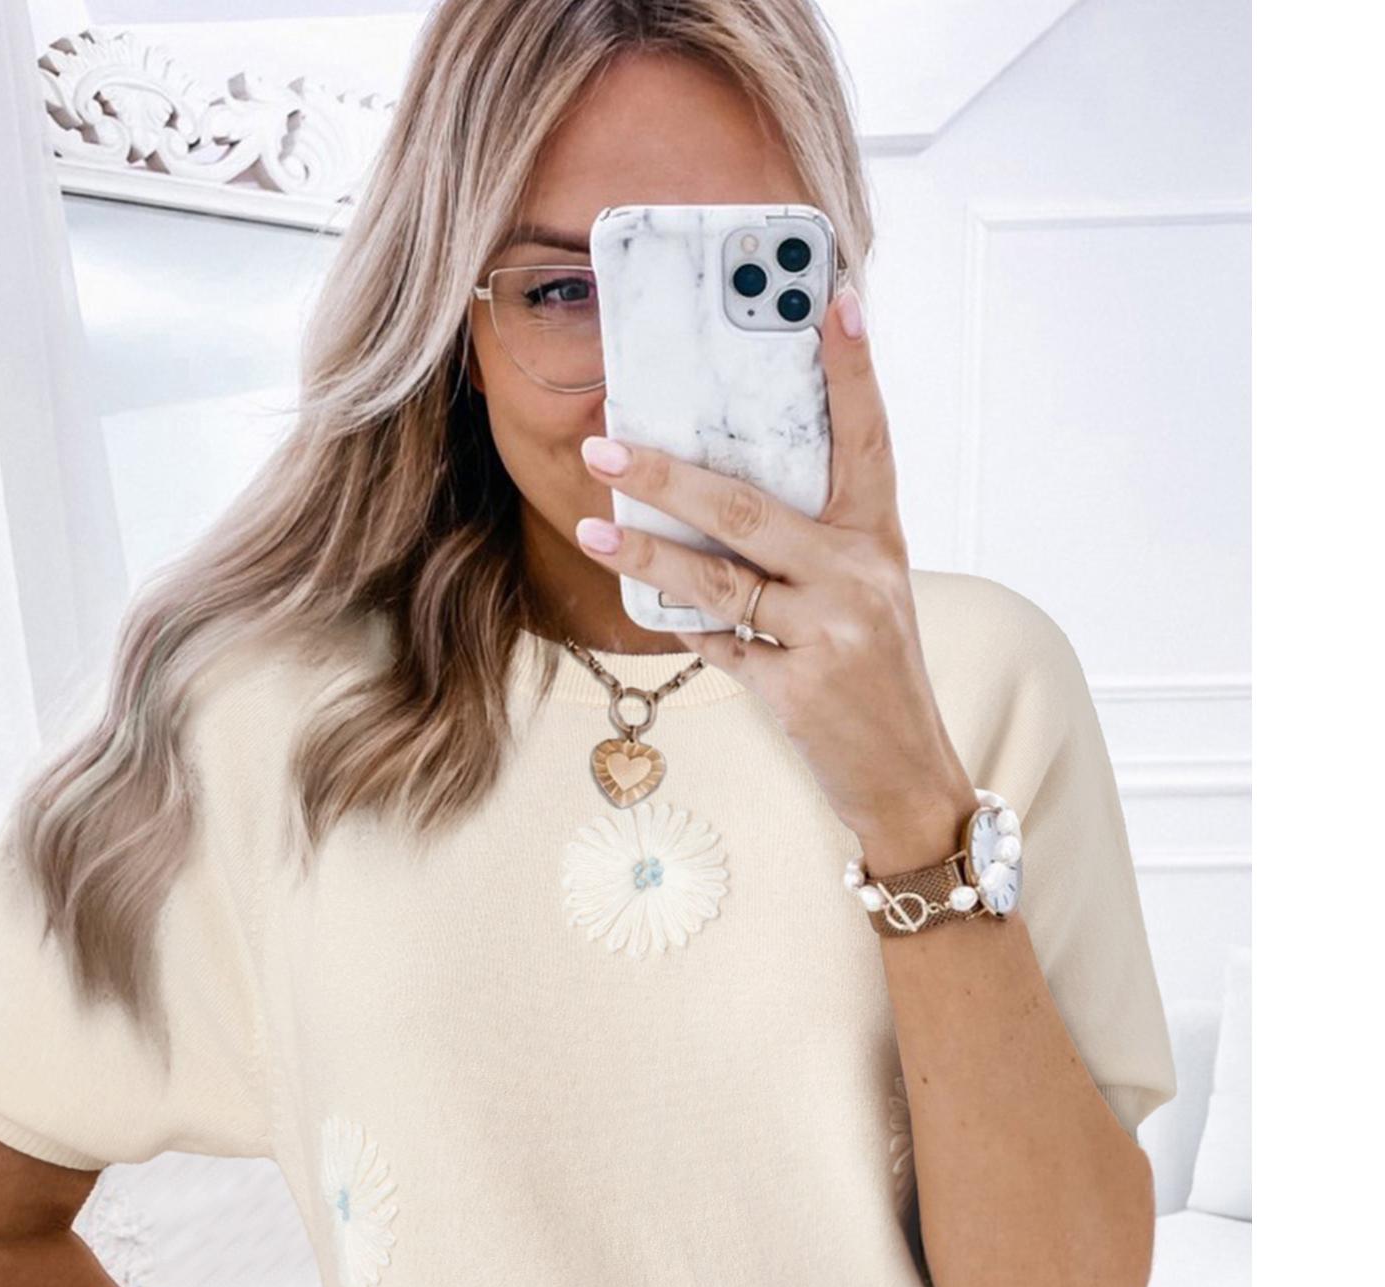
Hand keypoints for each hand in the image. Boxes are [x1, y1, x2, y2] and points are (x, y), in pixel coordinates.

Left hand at [573, 286, 976, 877]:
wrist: (908, 776)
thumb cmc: (875, 673)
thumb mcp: (866, 593)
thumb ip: (813, 541)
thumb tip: (716, 492)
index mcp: (880, 538)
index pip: (867, 436)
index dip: (852, 367)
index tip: (835, 296)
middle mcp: (859, 575)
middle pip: (746, 508)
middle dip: (666, 474)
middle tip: (605, 445)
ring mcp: (830, 633)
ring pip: (715, 580)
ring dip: (644, 553)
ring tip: (593, 525)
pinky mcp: (798, 688)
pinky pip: (717, 645)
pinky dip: (685, 627)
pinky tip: (653, 610)